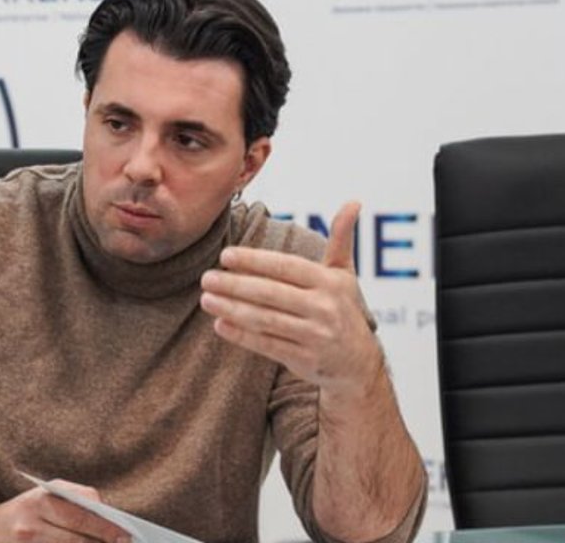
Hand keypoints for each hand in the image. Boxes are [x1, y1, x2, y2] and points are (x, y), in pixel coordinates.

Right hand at [0, 480, 130, 542]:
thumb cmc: (23, 512)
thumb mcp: (43, 496)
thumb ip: (74, 499)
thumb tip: (108, 514)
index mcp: (39, 500)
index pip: (80, 514)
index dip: (105, 526)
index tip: (126, 533)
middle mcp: (31, 523)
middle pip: (77, 539)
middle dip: (103, 542)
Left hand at [199, 201, 381, 397]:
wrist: (358, 362)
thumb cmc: (343, 308)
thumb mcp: (344, 273)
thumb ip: (342, 237)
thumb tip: (354, 201)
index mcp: (330, 282)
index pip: (287, 267)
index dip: (255, 261)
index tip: (225, 255)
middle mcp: (324, 308)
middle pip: (272, 293)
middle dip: (235, 285)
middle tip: (206, 277)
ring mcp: (314, 336)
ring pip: (266, 319)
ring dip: (232, 309)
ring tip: (206, 299)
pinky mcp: (304, 360)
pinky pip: (268, 345)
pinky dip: (242, 336)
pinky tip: (220, 324)